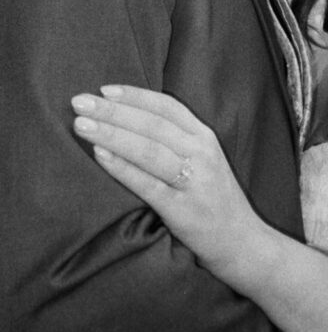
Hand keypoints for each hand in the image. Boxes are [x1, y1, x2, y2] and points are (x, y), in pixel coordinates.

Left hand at [71, 85, 276, 292]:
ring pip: (149, 149)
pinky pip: (147, 184)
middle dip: (113, 111)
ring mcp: (194, 180)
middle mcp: (202, 153)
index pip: (166, 107)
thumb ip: (177, 141)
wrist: (244, 242)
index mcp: (205, 137)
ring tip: (82, 125)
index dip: (135, 95)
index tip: (104, 89)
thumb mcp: (204, 160)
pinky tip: (100, 156)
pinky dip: (123, 168)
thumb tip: (130, 121)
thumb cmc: (214, 199)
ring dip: (112, 134)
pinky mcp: (183, 209)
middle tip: (80, 101)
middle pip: (153, 124)